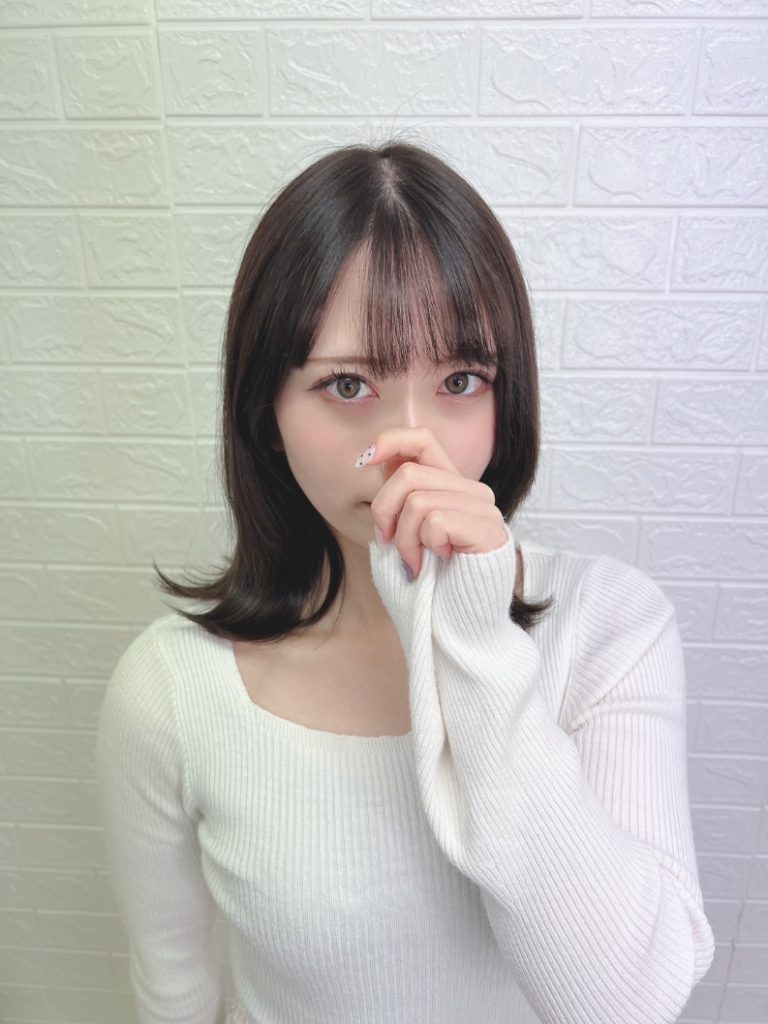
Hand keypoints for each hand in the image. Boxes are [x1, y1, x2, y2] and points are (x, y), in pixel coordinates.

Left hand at [354, 426, 508, 580]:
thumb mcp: (404, 531)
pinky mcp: (489, 530)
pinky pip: (436, 522)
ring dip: (404, 538)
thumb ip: (397, 495)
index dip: (390, 441)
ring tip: (414, 561)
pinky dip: (425, 546)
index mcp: (450, 486)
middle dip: (384, 511)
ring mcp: (484, 509)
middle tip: (387, 543)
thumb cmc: (429, 583)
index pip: (422, 440)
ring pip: (418, 500)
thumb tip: (371, 457)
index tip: (363, 462)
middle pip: (409, 473)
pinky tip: (437, 562)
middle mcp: (471, 490)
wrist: (458, 624)